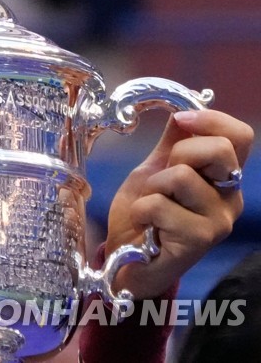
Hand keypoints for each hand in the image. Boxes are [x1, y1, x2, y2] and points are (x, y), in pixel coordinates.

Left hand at [104, 109, 253, 297]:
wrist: (127, 259)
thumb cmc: (145, 216)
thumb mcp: (155, 171)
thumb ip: (172, 143)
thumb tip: (181, 109)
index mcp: (223, 177)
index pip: (240, 136)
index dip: (211, 119)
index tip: (180, 119)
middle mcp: (231, 198)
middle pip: (218, 149)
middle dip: (177, 155)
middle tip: (160, 180)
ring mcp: (219, 220)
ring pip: (182, 176)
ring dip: (152, 188)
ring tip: (151, 208)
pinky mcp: (200, 240)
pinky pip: (160, 205)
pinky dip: (141, 211)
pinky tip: (147, 227)